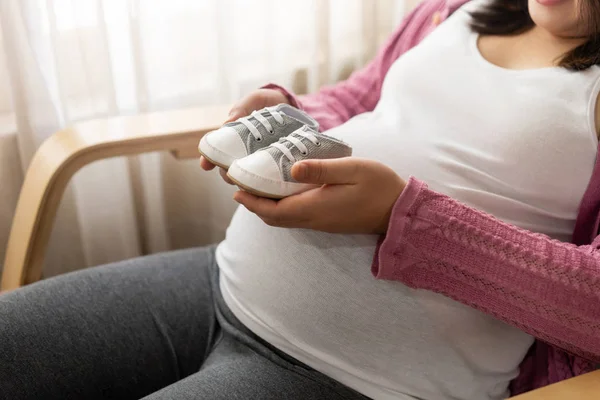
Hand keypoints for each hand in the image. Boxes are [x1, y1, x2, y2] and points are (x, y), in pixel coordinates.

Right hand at [199, 88, 290, 183]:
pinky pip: (268, 180)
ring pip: (246, 179)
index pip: (215, 153)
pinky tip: (269, 184)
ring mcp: (258, 163)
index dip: (208, 160)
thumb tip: (226, 123)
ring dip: (246, 183)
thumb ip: (242, 108)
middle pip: (229, 171)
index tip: (205, 165)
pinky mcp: (275, 168)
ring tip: (250, 182)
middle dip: (228, 175)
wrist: (293, 107)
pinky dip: (266, 184)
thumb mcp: (255, 100)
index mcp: (233, 140)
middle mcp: (242, 154)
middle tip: (233, 175)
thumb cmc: (269, 102)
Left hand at [233, 157, 405, 234]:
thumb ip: (321, 169)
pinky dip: (281, 205)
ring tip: (255, 185)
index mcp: (314, 208)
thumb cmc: (379, 187)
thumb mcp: (352, 170)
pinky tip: (282, 189)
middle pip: (274, 217)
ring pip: (284, 218)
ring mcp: (320, 222)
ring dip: (266, 205)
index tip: (236, 188)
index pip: (273, 210)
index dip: (251, 201)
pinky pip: (295, 216)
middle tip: (239, 184)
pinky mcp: (327, 220)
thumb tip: (291, 168)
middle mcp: (313, 219)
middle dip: (253, 203)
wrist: (399, 211)